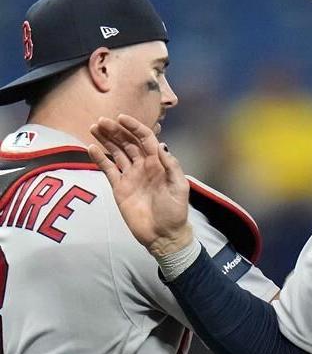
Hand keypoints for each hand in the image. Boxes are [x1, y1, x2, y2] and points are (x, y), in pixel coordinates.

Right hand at [88, 114, 193, 256]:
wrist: (163, 235)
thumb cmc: (174, 212)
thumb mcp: (179, 188)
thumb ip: (171, 166)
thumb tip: (161, 145)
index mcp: (159, 163)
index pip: (145, 139)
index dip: (134, 127)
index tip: (121, 118)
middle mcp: (143, 166)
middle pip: (128, 143)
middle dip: (116, 131)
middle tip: (101, 121)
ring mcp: (130, 176)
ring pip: (116, 152)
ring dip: (106, 139)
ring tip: (94, 128)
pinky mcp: (119, 187)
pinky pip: (107, 169)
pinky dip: (99, 158)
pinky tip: (90, 147)